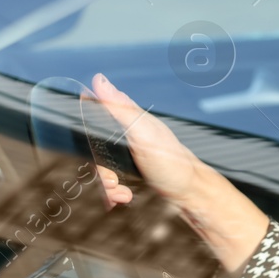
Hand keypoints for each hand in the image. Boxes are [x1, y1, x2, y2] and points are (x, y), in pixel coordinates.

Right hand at [87, 73, 268, 272]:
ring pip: (100, 168)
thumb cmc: (173, 164)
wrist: (192, 196)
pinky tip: (124, 198)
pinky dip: (113, 194)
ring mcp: (128, 155)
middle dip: (99, 170)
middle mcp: (127, 135)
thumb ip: (120, 109)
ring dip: (106, 187)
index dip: (86, 135)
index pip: (94, 116)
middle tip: (112, 182)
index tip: (94, 152)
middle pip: (94, 149)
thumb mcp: (144, 134)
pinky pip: (109, 183)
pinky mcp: (131, 174)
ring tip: (121, 194)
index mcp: (129, 120)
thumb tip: (99, 79)